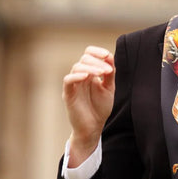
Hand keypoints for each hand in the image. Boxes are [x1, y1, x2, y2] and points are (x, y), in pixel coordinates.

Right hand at [62, 46, 114, 164]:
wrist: (93, 127)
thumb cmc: (100, 108)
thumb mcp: (109, 88)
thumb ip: (110, 73)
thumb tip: (110, 56)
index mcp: (90, 72)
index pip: (88, 54)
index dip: (97, 51)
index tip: (107, 55)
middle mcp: (80, 76)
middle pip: (84, 59)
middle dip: (97, 62)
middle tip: (108, 71)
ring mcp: (74, 84)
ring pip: (76, 67)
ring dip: (91, 67)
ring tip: (102, 73)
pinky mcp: (68, 94)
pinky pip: (68, 80)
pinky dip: (76, 76)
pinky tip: (87, 76)